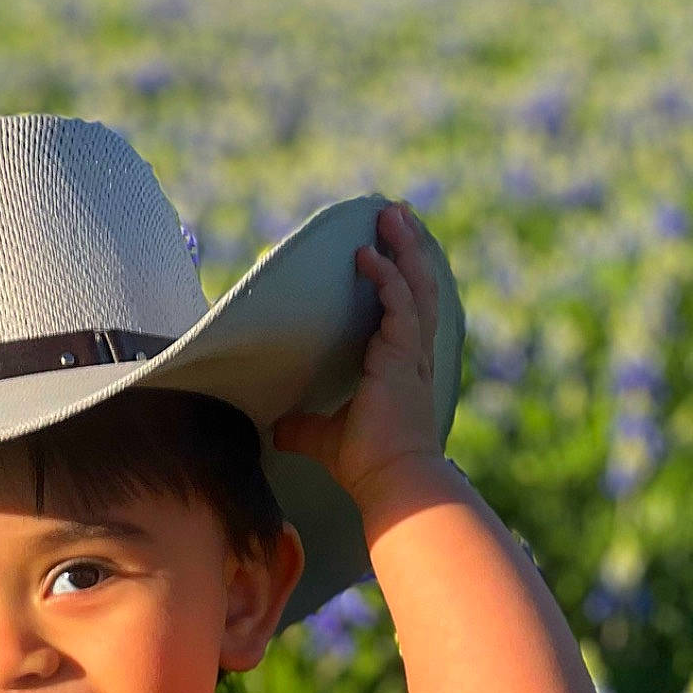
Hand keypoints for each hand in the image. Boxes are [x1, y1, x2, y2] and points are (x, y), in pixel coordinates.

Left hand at [270, 200, 445, 506]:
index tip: (384, 247)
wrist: (389, 479)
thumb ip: (302, 427)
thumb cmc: (364, 462)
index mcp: (400, 366)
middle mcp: (412, 353)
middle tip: (394, 213)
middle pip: (417, 285)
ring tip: (390, 213)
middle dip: (408, 246)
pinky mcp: (404, 355)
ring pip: (415, 284)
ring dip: (403, 246)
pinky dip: (385, 277)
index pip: (404, 308)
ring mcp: (412, 352)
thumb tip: (276, 429)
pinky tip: (367, 256)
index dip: (398, 275)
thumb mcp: (323, 437)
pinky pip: (399, 303)